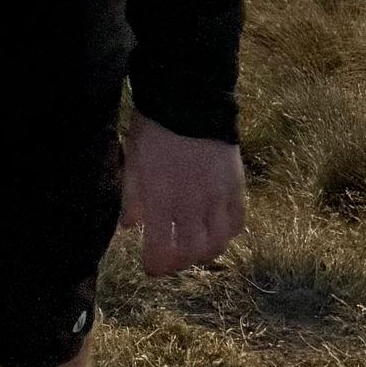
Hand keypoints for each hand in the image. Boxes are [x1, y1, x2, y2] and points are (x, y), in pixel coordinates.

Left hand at [121, 112, 244, 274]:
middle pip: (191, 253)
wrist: (189, 98)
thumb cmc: (153, 127)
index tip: (149, 268)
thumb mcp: (134, 159)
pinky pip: (236, 223)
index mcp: (162, 200)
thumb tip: (128, 226)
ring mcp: (218, 199)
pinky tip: (216, 231)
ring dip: (204, 254)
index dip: (155, 265)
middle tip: (169, 261)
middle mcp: (192, 206)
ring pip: (218, 243)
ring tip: (192, 250)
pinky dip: (227, 234)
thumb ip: (132, 196)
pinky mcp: (237, 189)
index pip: (160, 249)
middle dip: (178, 263)